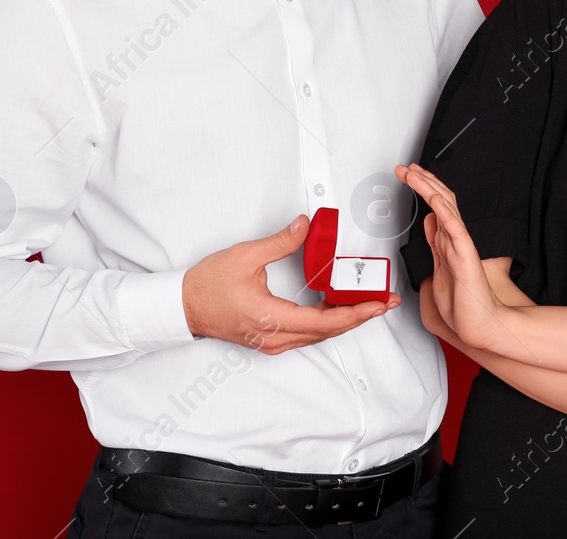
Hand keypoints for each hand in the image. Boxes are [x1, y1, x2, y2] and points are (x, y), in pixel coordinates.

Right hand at [183, 214, 400, 354]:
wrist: (182, 306)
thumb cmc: (206, 286)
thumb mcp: (245, 256)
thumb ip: (281, 242)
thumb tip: (305, 226)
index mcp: (270, 318)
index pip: (324, 322)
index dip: (356, 313)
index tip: (377, 305)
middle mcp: (275, 336)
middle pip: (328, 331)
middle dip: (360, 316)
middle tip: (384, 302)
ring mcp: (273, 341)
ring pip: (318, 334)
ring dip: (345, 319)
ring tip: (368, 303)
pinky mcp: (270, 338)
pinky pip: (307, 333)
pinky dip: (327, 321)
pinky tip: (338, 308)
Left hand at [396, 163, 511, 352]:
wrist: (482, 326)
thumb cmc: (463, 305)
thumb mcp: (439, 268)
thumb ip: (435, 244)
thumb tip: (428, 222)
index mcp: (448, 242)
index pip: (436, 206)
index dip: (422, 188)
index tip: (407, 174)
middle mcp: (455, 239)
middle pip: (440, 200)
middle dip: (421, 181)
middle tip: (404, 167)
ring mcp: (461, 246)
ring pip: (445, 208)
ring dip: (428, 188)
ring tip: (412, 173)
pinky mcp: (465, 257)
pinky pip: (454, 228)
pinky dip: (444, 210)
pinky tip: (434, 196)